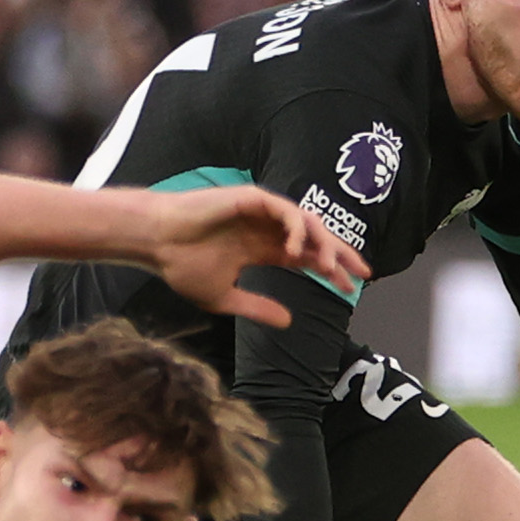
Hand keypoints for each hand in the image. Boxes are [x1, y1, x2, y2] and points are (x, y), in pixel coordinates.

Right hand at [143, 185, 368, 324]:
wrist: (156, 242)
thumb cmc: (181, 265)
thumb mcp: (225, 298)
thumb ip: (258, 308)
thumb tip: (290, 321)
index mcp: (261, 250)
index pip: (306, 258)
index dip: (330, 272)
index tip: (351, 290)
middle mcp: (266, 229)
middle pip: (315, 239)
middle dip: (341, 255)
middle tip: (363, 274)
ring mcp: (261, 212)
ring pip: (307, 223)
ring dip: (323, 244)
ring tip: (330, 268)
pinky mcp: (252, 199)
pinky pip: (285, 210)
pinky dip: (296, 228)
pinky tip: (296, 252)